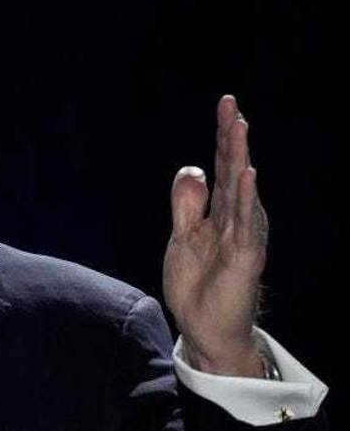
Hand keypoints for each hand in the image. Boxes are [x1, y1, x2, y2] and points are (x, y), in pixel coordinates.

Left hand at [163, 95, 267, 376]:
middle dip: (231, 136)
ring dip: (240, 157)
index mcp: (221, 211)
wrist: (205, 327)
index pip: (223, 166)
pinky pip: (245, 222)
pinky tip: (248, 174)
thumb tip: (195, 166)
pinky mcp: (244, 256)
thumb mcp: (183, 235)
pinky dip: (247, 197)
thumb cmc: (199, 282)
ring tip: (239, 126)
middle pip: (234, 169)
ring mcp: (242, 235)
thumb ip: (187, 203)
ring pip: (241, 189)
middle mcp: (237, 217)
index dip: (223, 136)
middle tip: (230, 104)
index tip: (225, 104)